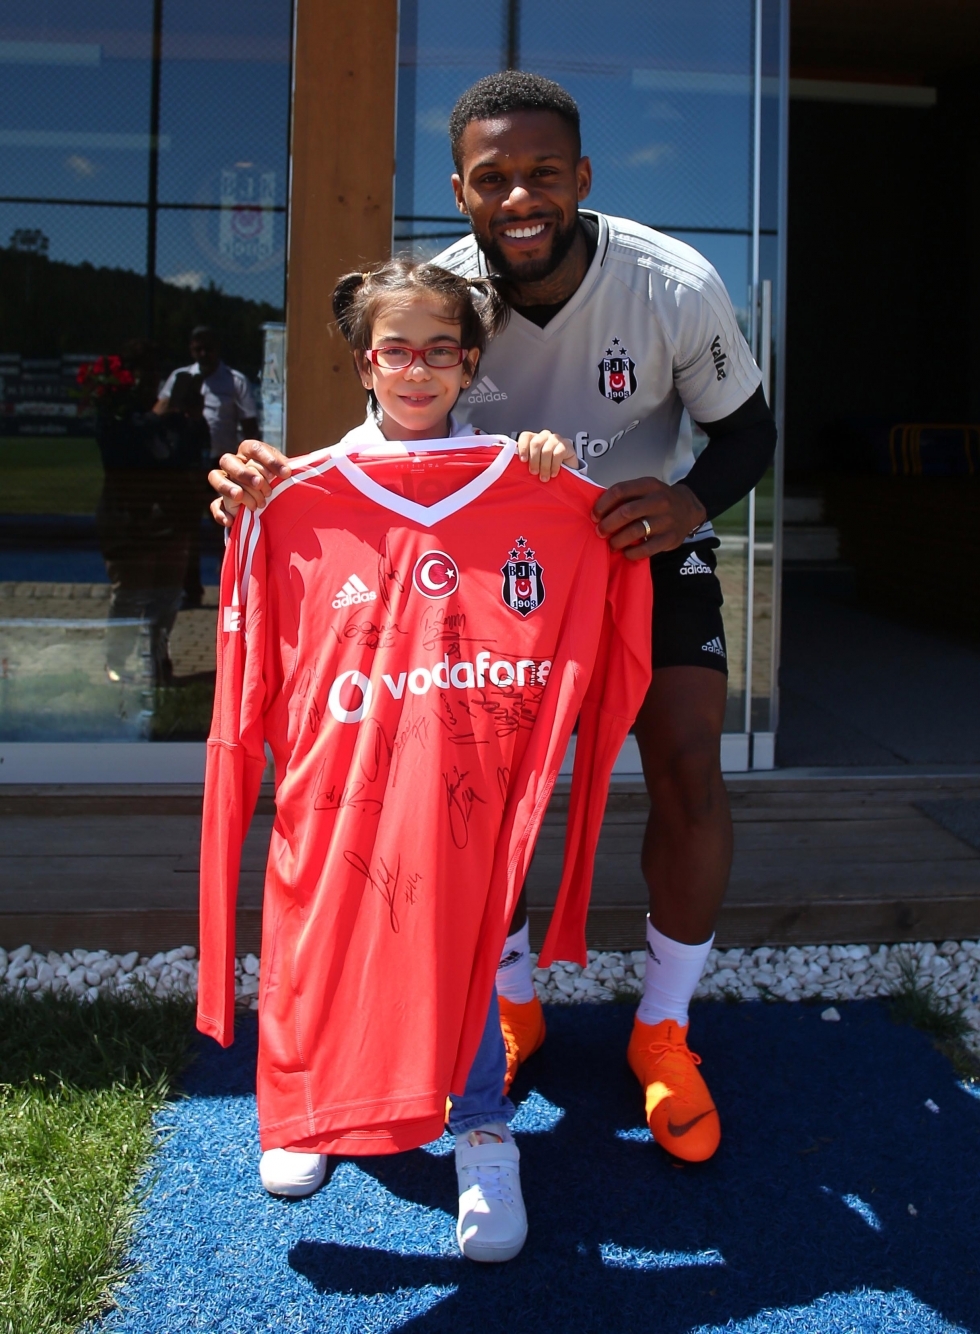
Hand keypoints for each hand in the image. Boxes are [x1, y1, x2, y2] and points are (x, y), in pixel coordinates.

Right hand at [207, 439, 290, 527]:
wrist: (275, 503)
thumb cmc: (280, 483)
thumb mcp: (285, 475)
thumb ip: (286, 471)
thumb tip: (292, 472)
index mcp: (249, 453)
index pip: (253, 448)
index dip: (269, 460)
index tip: (286, 474)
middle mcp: (234, 464)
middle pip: (228, 460)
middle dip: (244, 472)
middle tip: (259, 484)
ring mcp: (226, 482)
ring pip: (215, 476)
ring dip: (227, 487)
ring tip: (240, 497)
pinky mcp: (222, 502)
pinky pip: (215, 505)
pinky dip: (220, 513)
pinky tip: (231, 520)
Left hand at [515, 429, 578, 480]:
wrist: (567, 470)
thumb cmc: (547, 468)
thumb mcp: (534, 465)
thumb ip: (526, 463)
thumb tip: (515, 469)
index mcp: (534, 439)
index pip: (525, 436)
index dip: (523, 447)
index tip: (523, 460)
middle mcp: (544, 436)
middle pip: (536, 444)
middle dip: (534, 460)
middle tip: (534, 472)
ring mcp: (555, 439)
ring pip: (546, 450)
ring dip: (544, 466)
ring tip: (544, 477)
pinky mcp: (566, 445)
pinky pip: (558, 454)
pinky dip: (554, 465)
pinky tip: (553, 473)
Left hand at [591, 478, 706, 558]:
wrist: (689, 509)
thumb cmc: (658, 500)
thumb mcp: (645, 490)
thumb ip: (626, 497)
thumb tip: (599, 512)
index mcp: (649, 485)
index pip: (619, 491)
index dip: (602, 504)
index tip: (595, 515)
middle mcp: (659, 501)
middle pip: (626, 512)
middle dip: (607, 524)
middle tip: (600, 532)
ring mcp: (666, 520)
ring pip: (635, 531)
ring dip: (617, 540)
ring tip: (612, 544)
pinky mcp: (670, 538)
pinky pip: (646, 549)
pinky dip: (631, 553)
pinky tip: (626, 552)